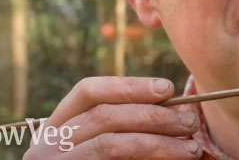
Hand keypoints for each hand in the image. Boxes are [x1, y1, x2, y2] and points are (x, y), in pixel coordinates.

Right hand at [23, 77, 201, 158]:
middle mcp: (46, 146)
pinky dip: (147, 158)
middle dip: (153, 114)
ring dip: (158, 141)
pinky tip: (173, 159)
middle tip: (190, 121)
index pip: (89, 91)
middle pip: (104, 115)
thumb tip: (176, 111)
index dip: (129, 86)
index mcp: (56, 127)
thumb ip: (128, 128)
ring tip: (192, 148)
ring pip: (111, 143)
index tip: (167, 88)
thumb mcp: (104, 147)